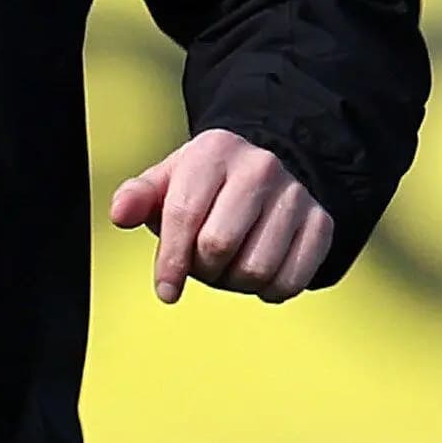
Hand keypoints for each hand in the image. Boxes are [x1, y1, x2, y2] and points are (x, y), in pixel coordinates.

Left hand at [109, 130, 333, 304]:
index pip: (184, 215)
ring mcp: (295, 194)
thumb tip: (120, 213)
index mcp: (213, 152)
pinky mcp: (321, 222)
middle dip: (203, 270)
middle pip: (218, 247)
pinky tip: (260, 273)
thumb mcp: (169, 181)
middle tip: (204, 263)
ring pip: (257, 270)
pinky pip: (292, 280)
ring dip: (236, 283)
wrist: (268, 168)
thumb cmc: (208, 183)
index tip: (166, 290)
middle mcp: (259, 167)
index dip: (170, 261)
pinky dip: (271, 290)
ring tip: (231, 264)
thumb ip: (139, 197)